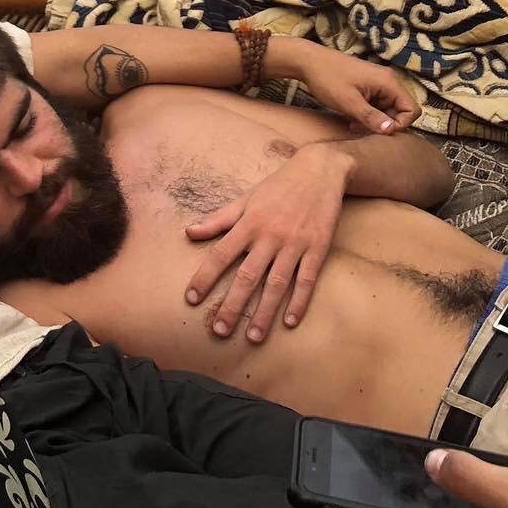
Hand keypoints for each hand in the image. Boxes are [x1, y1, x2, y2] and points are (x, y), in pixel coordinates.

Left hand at [183, 144, 349, 340]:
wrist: (319, 170)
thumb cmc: (278, 186)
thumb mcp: (246, 198)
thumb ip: (219, 219)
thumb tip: (189, 232)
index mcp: (249, 223)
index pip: (221, 254)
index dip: (205, 277)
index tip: (191, 298)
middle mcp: (270, 236)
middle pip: (248, 275)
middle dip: (232, 304)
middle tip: (219, 330)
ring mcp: (295, 243)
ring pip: (277, 283)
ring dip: (264, 311)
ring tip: (253, 337)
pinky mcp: (317, 248)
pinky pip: (306, 279)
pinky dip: (299, 301)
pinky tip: (290, 322)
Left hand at [278, 40, 420, 134]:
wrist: (308, 62)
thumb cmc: (328, 79)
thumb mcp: (349, 103)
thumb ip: (371, 117)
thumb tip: (391, 131)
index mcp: (388, 82)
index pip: (412, 110)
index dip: (400, 125)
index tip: (379, 131)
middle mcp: (387, 81)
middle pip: (399, 111)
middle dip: (383, 124)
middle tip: (361, 129)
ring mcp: (377, 83)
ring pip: (386, 110)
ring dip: (373, 121)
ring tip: (352, 124)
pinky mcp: (367, 86)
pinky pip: (376, 106)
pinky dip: (366, 115)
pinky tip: (350, 118)